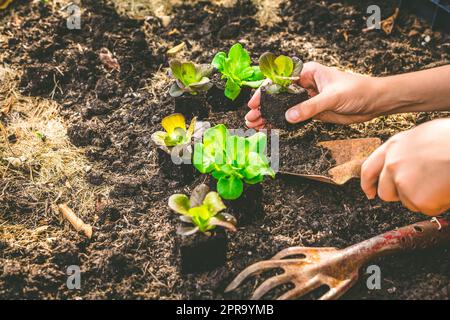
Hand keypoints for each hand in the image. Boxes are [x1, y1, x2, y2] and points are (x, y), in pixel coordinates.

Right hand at [245, 62, 386, 127]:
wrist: (374, 103)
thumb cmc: (357, 91)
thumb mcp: (332, 97)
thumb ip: (310, 107)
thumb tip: (288, 117)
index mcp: (307, 72)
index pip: (280, 80)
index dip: (265, 91)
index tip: (255, 103)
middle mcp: (304, 84)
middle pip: (277, 95)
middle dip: (263, 106)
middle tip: (250, 118)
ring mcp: (307, 98)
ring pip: (282, 107)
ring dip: (269, 115)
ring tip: (255, 125)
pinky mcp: (311, 111)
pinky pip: (292, 116)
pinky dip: (280, 122)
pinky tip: (269, 128)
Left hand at [361, 119, 449, 215]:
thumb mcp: (422, 136)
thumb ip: (405, 152)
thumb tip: (401, 163)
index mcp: (393, 146)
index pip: (368, 169)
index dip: (368, 184)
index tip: (369, 193)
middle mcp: (392, 164)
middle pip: (385, 192)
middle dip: (399, 195)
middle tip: (420, 190)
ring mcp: (402, 182)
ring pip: (407, 202)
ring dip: (422, 198)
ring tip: (440, 180)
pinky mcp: (417, 198)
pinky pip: (425, 208)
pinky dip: (437, 204)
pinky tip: (446, 188)